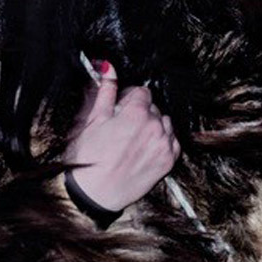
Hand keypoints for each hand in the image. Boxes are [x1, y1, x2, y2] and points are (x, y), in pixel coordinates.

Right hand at [65, 64, 179, 213]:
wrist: (95, 194)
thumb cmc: (89, 158)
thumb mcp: (93, 120)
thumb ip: (105, 90)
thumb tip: (108, 68)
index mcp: (136, 112)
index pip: (142, 92)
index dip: (129, 98)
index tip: (120, 108)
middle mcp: (154, 126)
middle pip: (152, 108)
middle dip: (139, 113)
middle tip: (122, 128)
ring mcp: (163, 144)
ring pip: (164, 123)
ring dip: (152, 127)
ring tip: (132, 141)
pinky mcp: (168, 161)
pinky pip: (172, 142)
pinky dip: (161, 142)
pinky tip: (143, 150)